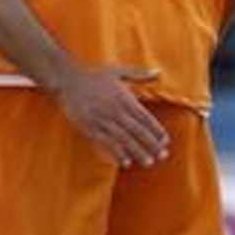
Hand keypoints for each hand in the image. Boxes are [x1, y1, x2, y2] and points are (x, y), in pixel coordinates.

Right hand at [55, 64, 169, 168]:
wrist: (68, 80)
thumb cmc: (94, 75)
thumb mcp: (118, 71)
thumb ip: (139, 74)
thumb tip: (158, 72)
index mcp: (124, 98)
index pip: (145, 118)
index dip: (157, 130)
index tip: (166, 141)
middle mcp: (116, 110)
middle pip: (138, 130)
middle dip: (152, 144)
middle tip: (164, 156)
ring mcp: (102, 120)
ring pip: (124, 139)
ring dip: (138, 152)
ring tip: (149, 162)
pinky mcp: (90, 127)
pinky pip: (106, 143)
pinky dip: (117, 153)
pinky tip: (126, 163)